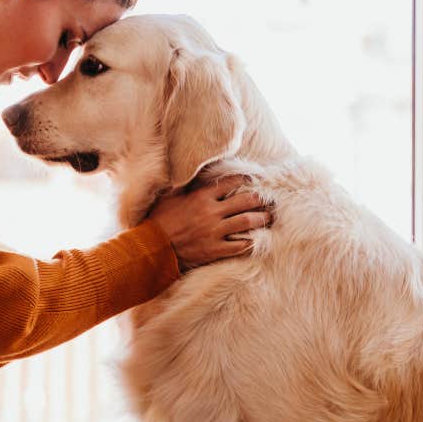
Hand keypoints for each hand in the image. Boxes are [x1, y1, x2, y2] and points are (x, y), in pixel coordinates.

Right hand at [147, 174, 272, 272]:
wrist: (152, 248)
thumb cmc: (158, 220)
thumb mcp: (169, 196)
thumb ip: (184, 185)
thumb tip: (190, 171)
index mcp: (201, 197)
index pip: (230, 183)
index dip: (244, 179)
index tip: (253, 178)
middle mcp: (212, 213)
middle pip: (245, 201)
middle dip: (260, 199)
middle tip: (270, 199)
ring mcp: (215, 232)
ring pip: (247, 222)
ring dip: (262, 219)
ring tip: (269, 217)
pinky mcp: (215, 250)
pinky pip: (240, 245)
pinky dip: (251, 242)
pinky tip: (257, 240)